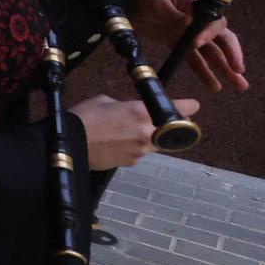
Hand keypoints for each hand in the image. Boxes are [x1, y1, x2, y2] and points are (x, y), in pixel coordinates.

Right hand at [71, 93, 202, 170]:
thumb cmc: (84, 117)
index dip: (187, 107)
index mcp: (140, 113)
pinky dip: (133, 147)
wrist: (70, 144)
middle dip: (170, 127)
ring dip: (148, 137)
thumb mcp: (105, 101)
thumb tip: (129, 112)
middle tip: (165, 121)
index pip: (175, 110)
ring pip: (153, 144)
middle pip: (171, 132)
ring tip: (126, 131)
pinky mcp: (130, 163)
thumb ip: (124, 106)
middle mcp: (146, 134)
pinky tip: (116, 143)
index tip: (194, 106)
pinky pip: (138, 153)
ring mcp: (140, 151)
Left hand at [135, 0, 248, 92]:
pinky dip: (205, 73)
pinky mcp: (178, 44)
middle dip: (232, 55)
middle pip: (221, 39)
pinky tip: (215, 86)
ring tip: (239, 85)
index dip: (209, 33)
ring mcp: (188, 34)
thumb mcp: (159, 1)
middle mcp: (197, 22)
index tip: (197, 43)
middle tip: (239, 70)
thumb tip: (190, 21)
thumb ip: (176, 12)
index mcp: (195, 7)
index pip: (214, 22)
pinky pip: (195, 61)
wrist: (125, 4)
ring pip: (212, 53)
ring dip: (225, 68)